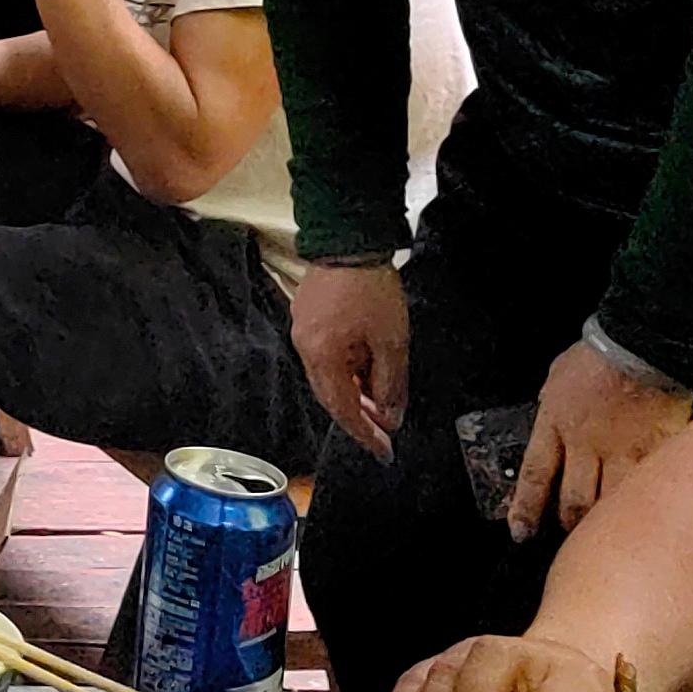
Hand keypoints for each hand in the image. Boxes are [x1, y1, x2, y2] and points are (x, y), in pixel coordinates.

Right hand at [293, 260, 409, 458]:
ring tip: (380, 398)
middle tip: (384, 431)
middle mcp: (303, 347)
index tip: (384, 452)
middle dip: (358, 415)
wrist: (348, 239)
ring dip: (353, 390)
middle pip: (329, 394)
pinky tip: (365, 368)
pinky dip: (345, 369)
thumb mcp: (391, 341)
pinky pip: (325, 355)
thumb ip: (390, 383)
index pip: (341, 407)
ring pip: (327, 375)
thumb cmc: (371, 291)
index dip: (364, 433)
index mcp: (321, 355)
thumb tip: (389, 415)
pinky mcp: (306, 316)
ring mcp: (301, 330)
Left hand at [510, 334, 692, 538]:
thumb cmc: (598, 356)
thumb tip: (548, 416)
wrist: (641, 345)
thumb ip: (552, 406)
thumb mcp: (557, 379)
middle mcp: (585, 445)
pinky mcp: (657, 454)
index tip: (520, 532)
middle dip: (569, 522)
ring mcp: (623, 453)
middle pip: (574, 499)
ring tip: (607, 531)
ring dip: (606, 519)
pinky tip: (647, 515)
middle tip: (570, 531)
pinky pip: (648, 489)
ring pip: (610, 502)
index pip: (534, 475)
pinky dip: (645, 504)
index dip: (525, 508)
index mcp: (555, 423)